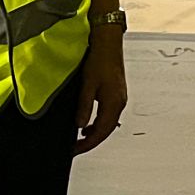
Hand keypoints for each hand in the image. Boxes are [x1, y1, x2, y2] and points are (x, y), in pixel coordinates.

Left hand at [74, 28, 127, 154]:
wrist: (109, 44)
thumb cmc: (99, 60)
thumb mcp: (87, 85)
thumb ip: (84, 107)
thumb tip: (79, 125)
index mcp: (113, 103)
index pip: (101, 132)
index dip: (87, 143)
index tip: (75, 150)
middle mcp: (119, 104)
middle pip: (106, 131)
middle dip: (91, 141)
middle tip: (76, 148)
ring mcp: (119, 99)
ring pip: (108, 124)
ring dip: (95, 133)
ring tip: (80, 138)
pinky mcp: (116, 94)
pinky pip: (108, 115)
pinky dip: (98, 123)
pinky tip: (88, 123)